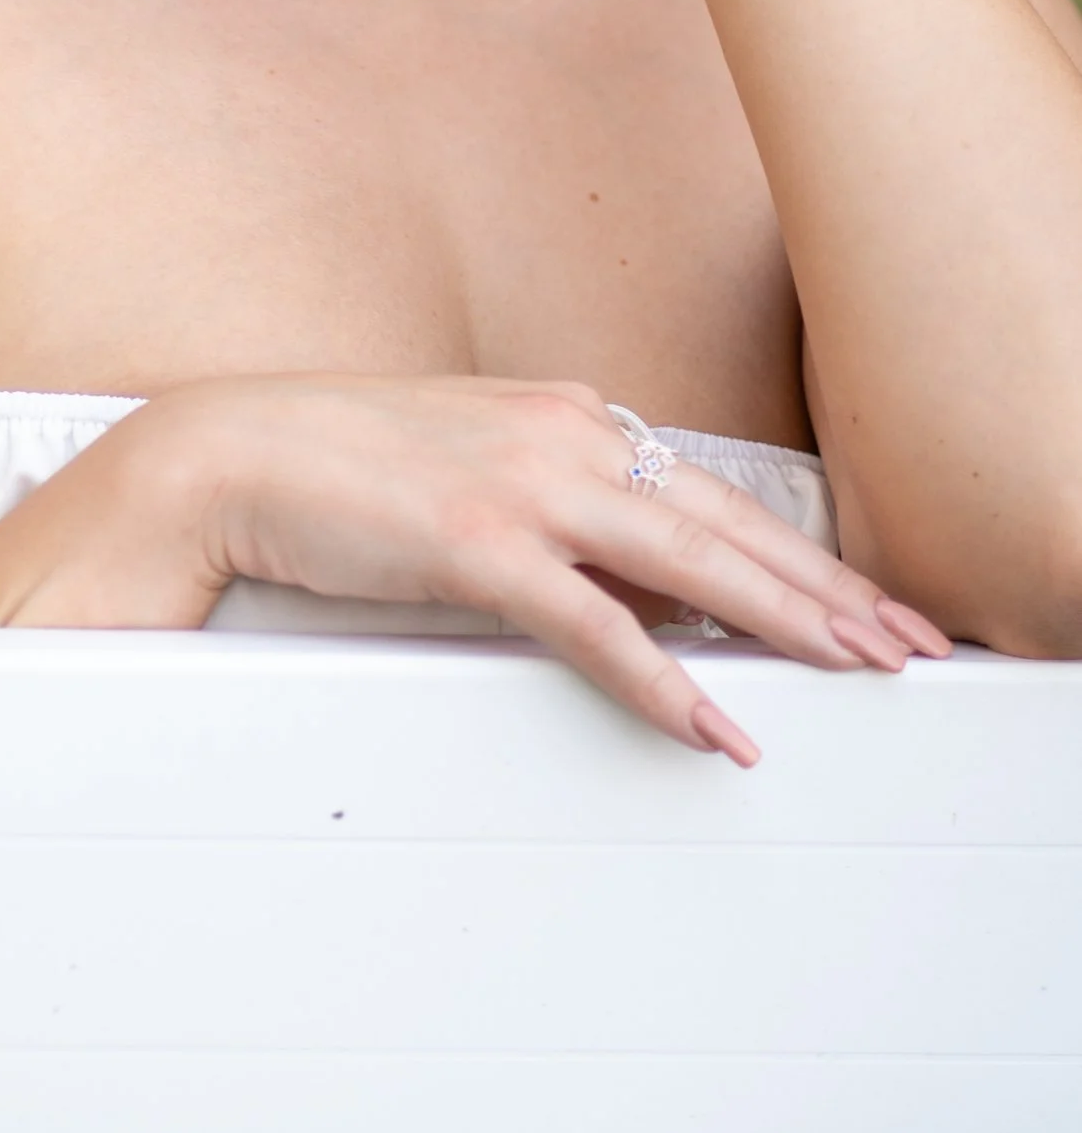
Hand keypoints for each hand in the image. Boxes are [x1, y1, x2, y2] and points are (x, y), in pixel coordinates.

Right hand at [0, 375, 947, 759]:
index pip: (712, 490)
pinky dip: (665, 677)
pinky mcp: (477, 545)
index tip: (863, 598)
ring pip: (692, 563)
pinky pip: (595, 625)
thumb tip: (629, 581)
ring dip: (787, 625)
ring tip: (857, 674)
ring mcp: (523, 486)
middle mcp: (564, 435)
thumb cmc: (332, 466)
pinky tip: (713, 718)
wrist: (225, 453)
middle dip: (831, 590)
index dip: (799, 550)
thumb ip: (552, 507)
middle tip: (907, 644)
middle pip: (729, 523)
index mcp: (567, 414)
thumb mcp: (466, 468)